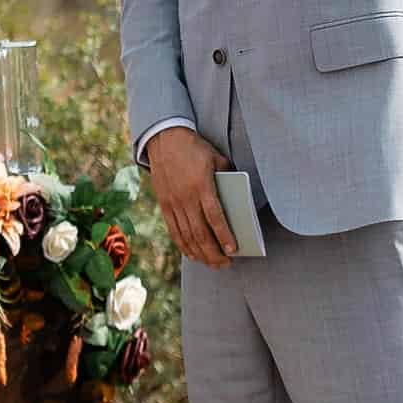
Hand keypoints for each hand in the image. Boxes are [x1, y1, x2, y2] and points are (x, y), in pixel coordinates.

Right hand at [145, 125, 237, 268]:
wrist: (164, 138)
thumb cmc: (194, 148)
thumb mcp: (216, 158)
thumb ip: (228, 177)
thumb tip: (238, 198)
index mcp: (201, 185)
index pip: (215, 217)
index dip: (224, 235)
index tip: (233, 250)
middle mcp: (185, 197)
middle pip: (200, 233)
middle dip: (213, 252)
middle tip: (225, 264)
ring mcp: (172, 202)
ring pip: (187, 236)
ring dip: (200, 253)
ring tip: (212, 264)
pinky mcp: (164, 204)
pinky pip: (174, 230)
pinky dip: (183, 245)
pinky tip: (192, 254)